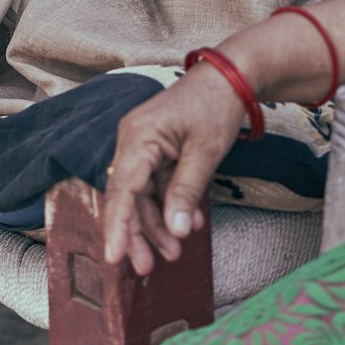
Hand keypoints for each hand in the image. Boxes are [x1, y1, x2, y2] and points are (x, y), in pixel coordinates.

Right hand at [102, 62, 247, 274]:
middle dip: (138, 232)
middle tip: (148, 268)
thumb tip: (174, 232)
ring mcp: (143, 143)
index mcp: (139, 136)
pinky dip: (170, 203)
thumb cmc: (215, 107)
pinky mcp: (156, 147)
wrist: (230, 76)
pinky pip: (156, 182)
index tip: (114, 258)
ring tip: (177, 252)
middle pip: (128, 195)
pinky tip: (191, 222)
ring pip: (142, 193)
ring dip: (158, 222)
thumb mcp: (205, 153)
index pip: (122, 189)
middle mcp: (133, 140)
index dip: (117, 225)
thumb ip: (186, 192)